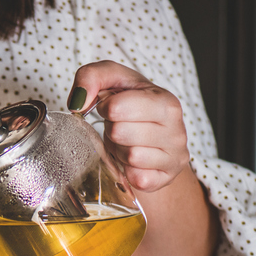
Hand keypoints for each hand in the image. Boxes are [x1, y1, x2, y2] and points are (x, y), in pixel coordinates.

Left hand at [68, 61, 189, 193]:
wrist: (153, 136)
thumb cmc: (131, 106)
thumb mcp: (112, 80)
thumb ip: (91, 76)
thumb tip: (78, 101)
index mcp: (166, 101)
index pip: (117, 107)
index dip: (106, 108)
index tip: (113, 108)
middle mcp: (176, 129)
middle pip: (120, 133)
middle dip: (113, 130)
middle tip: (121, 127)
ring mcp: (174, 157)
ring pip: (130, 157)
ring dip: (120, 151)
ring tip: (127, 142)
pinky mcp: (166, 178)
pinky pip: (137, 178)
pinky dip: (128, 171)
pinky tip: (132, 161)